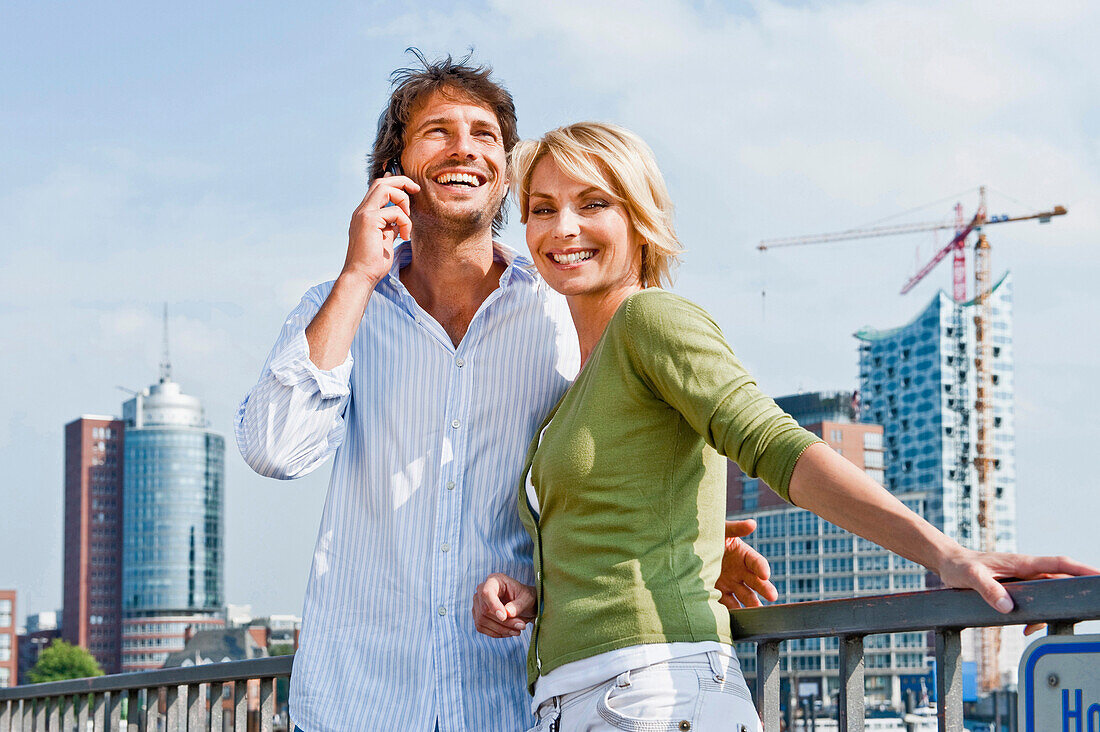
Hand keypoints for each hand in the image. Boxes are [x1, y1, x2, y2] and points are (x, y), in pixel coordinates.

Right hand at [341, 173, 420, 288]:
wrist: (361, 276)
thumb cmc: (373, 263)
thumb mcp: (385, 239)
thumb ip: (390, 226)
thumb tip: (401, 218)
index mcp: (364, 215)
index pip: (378, 189)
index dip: (395, 183)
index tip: (411, 189)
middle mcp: (361, 211)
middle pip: (381, 182)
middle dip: (401, 181)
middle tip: (416, 189)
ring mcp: (363, 214)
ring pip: (385, 188)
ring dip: (403, 200)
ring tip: (407, 222)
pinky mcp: (369, 220)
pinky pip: (394, 211)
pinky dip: (405, 222)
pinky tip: (404, 236)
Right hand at [472, 573, 535, 637]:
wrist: (524, 604)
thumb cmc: (526, 597)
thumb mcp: (527, 598)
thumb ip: (518, 605)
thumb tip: (508, 613)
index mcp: (494, 580)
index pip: (486, 593)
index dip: (493, 606)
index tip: (504, 617)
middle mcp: (482, 590)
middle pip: (484, 610)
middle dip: (503, 622)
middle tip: (521, 626)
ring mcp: (478, 603)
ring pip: (482, 621)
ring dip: (501, 629)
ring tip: (517, 631)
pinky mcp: (478, 616)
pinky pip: (482, 628)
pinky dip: (496, 633)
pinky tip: (509, 632)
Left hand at [716, 519, 778, 610]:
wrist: (687, 548)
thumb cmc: (707, 534)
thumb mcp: (720, 530)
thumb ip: (735, 528)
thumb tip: (752, 523)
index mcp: (743, 555)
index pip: (756, 561)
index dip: (761, 567)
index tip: (766, 574)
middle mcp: (740, 572)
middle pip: (756, 582)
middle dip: (765, 589)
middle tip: (773, 597)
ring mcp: (730, 584)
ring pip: (745, 597)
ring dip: (751, 606)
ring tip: (756, 615)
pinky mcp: (719, 593)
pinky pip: (727, 604)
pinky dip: (730, 611)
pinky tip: (732, 617)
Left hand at [935, 547, 1099, 633]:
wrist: (949, 564)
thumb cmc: (959, 566)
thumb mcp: (970, 577)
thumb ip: (988, 589)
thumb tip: (1008, 607)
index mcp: (1022, 563)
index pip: (1059, 564)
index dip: (1082, 569)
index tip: (1099, 576)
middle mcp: (1027, 570)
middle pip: (1061, 581)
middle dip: (1074, 595)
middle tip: (1082, 611)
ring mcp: (1023, 579)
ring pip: (1050, 595)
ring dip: (1049, 613)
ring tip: (1033, 629)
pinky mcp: (1017, 588)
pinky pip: (1036, 602)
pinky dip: (1036, 616)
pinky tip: (1026, 628)